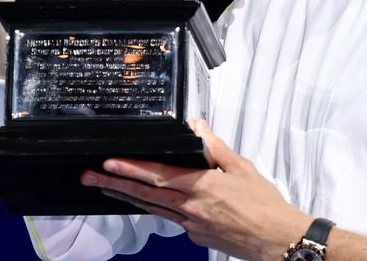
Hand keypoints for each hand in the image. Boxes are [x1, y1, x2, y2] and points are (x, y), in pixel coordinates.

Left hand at [82, 120, 311, 260]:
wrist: (277, 240)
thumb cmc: (264, 205)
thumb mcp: (242, 168)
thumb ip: (216, 147)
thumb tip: (197, 127)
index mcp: (202, 187)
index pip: (158, 175)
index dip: (130, 168)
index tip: (108, 162)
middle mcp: (190, 209)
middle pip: (145, 194)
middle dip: (113, 184)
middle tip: (88, 176)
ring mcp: (190, 226)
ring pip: (151, 208)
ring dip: (125, 197)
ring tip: (102, 187)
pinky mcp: (195, 236)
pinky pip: (168, 218)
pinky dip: (153, 207)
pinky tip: (143, 201)